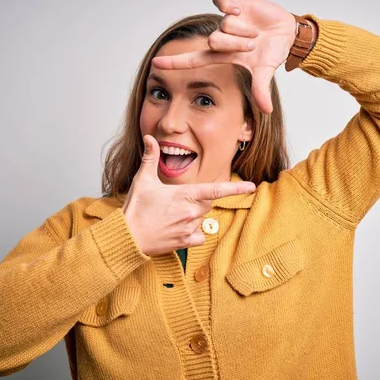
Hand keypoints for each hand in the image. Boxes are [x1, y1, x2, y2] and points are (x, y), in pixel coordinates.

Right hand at [122, 135, 255, 255]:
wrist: (128, 236)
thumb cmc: (135, 209)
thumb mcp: (143, 180)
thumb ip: (150, 158)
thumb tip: (149, 138)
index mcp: (185, 195)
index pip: (216, 190)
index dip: (236, 188)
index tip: (252, 187)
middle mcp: (191, 211)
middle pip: (207, 203)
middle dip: (197, 201)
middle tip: (176, 202)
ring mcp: (189, 227)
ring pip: (202, 219)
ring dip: (193, 216)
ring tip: (171, 216)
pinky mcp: (185, 241)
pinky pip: (199, 236)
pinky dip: (193, 233)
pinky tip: (177, 229)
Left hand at [152, 0, 296, 114]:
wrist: (286, 31)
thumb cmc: (271, 52)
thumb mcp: (264, 71)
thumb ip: (261, 88)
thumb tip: (266, 110)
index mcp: (221, 55)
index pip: (193, 59)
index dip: (175, 62)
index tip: (156, 64)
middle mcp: (219, 37)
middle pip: (214, 40)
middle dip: (235, 43)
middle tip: (251, 46)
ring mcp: (224, 20)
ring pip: (223, 24)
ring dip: (243, 29)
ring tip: (255, 32)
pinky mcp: (232, 3)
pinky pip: (221, 1)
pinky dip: (231, 6)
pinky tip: (242, 10)